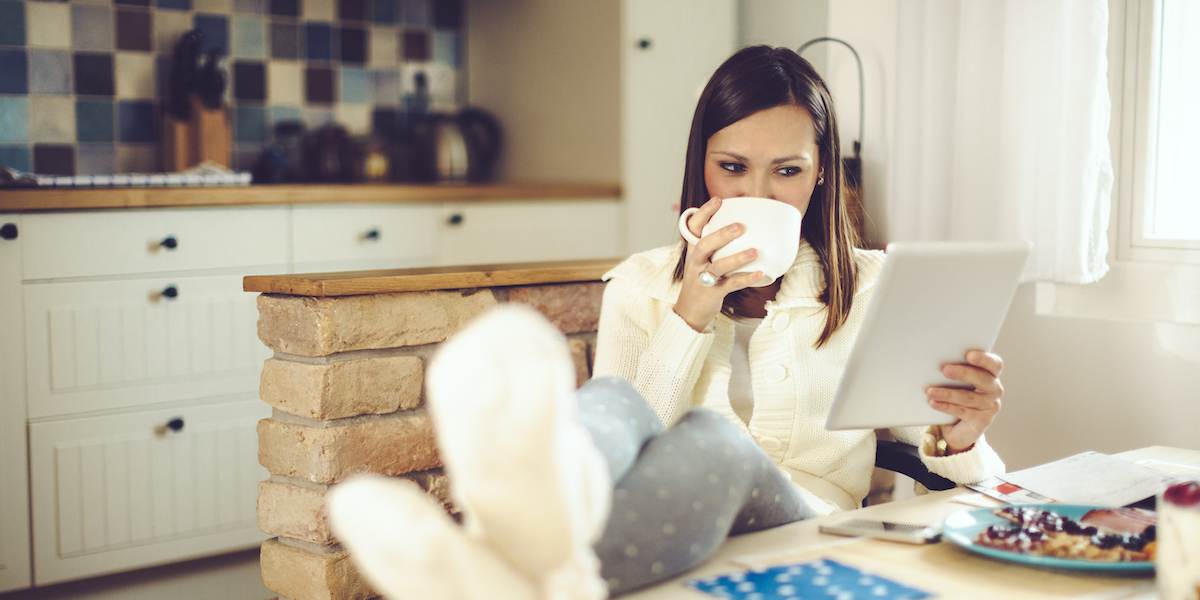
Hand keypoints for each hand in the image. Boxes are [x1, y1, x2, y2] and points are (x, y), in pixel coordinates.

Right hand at [673, 197, 765, 331]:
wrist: (689, 311)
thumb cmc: (701, 281)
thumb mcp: (702, 260)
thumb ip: (716, 245)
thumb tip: (744, 226)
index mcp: (693, 251)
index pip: (693, 228)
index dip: (704, 213)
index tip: (718, 200)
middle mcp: (695, 263)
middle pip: (703, 246)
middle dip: (720, 235)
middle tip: (739, 226)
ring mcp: (702, 278)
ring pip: (718, 266)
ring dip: (736, 258)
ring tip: (754, 252)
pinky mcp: (712, 293)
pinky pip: (730, 285)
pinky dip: (745, 279)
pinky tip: (760, 274)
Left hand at [927, 350, 1002, 453]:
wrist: (959, 427)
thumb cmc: (957, 398)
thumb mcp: (958, 383)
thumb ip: (955, 372)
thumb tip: (934, 362)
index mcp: (991, 375)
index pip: (994, 364)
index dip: (984, 359)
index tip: (969, 355)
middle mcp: (994, 390)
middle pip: (982, 379)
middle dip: (963, 373)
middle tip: (945, 370)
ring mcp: (990, 407)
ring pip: (968, 397)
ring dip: (948, 394)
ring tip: (931, 391)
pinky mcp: (982, 421)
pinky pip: (962, 412)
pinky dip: (946, 407)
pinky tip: (933, 403)